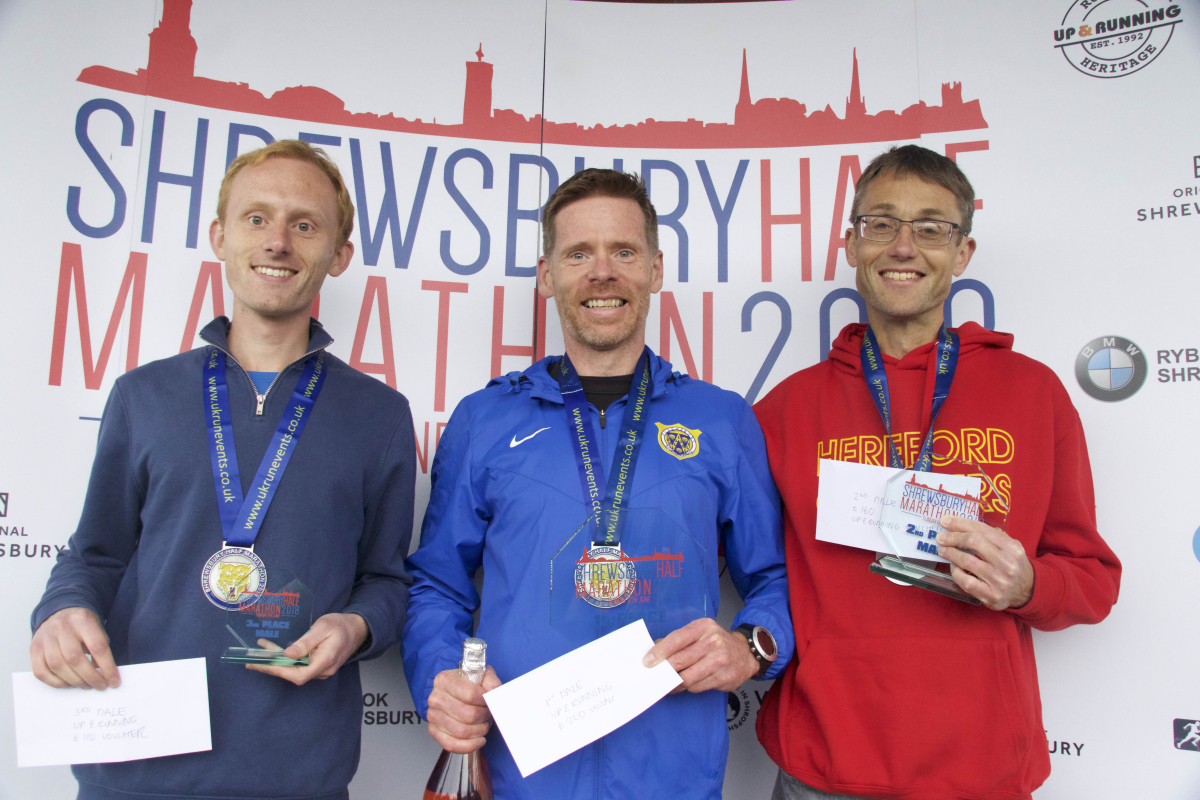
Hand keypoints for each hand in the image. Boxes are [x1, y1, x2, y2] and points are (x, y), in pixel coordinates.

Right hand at [30, 607, 119, 689]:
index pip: (97, 646)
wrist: (59, 612)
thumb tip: (105, 675)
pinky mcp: (34, 649)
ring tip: (86, 685)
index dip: (107, 667)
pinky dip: (56, 682)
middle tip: (100, 686)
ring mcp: (45, 638)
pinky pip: (41, 671)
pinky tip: (68, 684)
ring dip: (74, 681)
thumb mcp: (96, 628)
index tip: (114, 681)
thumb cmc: (82, 625)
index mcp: (82, 620)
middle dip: (90, 677)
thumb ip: (101, 648)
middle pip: (75, 658)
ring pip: (57, 666)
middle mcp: (61, 627)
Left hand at [246, 612, 367, 685]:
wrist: (358, 629)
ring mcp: (321, 670)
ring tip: (259, 654)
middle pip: (293, 675)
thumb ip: (306, 642)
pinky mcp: (318, 666)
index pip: (299, 675)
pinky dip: (285, 661)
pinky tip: (275, 653)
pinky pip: (299, 667)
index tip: (263, 664)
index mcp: (325, 661)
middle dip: (272, 667)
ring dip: (277, 663)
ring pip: (295, 671)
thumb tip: (288, 654)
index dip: (279, 671)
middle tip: (251, 662)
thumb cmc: (340, 625)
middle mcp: (323, 670)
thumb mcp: (323, 627)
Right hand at [426, 666, 500, 752]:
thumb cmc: (467, 683)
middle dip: (484, 717)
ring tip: (484, 724)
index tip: (489, 701)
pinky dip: (469, 746)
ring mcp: (433, 716)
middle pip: (468, 715)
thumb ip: (491, 682)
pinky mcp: (434, 731)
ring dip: (480, 730)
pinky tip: (479, 740)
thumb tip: (494, 696)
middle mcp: (436, 698)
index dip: (485, 701)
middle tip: (488, 713)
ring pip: (462, 732)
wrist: (451, 690)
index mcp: (445, 680)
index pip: (471, 694)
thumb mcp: (482, 674)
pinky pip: (451, 744)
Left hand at [642, 618, 757, 693]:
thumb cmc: (716, 642)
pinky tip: (684, 686)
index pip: (677, 639)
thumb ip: (679, 639)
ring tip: (667, 684)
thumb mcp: (700, 632)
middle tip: (654, 676)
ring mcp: (720, 660)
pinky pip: (697, 686)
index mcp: (703, 627)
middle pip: (681, 659)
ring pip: (688, 677)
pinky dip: (687, 688)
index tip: (647, 661)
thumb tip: (654, 650)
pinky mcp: (723, 677)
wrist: (745, 654)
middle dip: (665, 670)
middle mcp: (712, 641)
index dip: (660, 651)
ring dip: (674, 683)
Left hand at [937, 514, 1034, 609]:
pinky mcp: (991, 596)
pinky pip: (966, 582)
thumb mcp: (1010, 546)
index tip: (945, 521)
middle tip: (940, 537)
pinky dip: (956, 572)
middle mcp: (1006, 563)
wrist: (1028, 591)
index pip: (982, 530)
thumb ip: (993, 535)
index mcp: (1011, 547)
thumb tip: (963, 525)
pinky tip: (954, 567)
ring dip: (950, 553)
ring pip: (967, 562)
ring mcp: (998, 581)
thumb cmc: (1013, 564)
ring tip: (942, 550)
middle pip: (973, 542)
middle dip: (952, 537)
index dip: (960, 524)